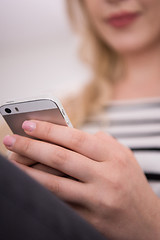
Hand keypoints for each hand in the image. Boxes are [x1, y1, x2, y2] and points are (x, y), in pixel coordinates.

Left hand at [3, 120, 159, 239]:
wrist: (148, 224)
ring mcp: (97, 199)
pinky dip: (40, 191)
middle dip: (31, 146)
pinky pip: (59, 202)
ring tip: (11, 161)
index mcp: (114, 157)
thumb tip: (69, 133)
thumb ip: (99, 142)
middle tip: (11, 139)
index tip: (28, 125)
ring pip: (54, 182)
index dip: (49, 130)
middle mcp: (106, 176)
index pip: (75, 138)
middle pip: (61, 157)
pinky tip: (27, 183)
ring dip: (28, 171)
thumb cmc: (132, 185)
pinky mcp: (90, 218)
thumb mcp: (123, 157)